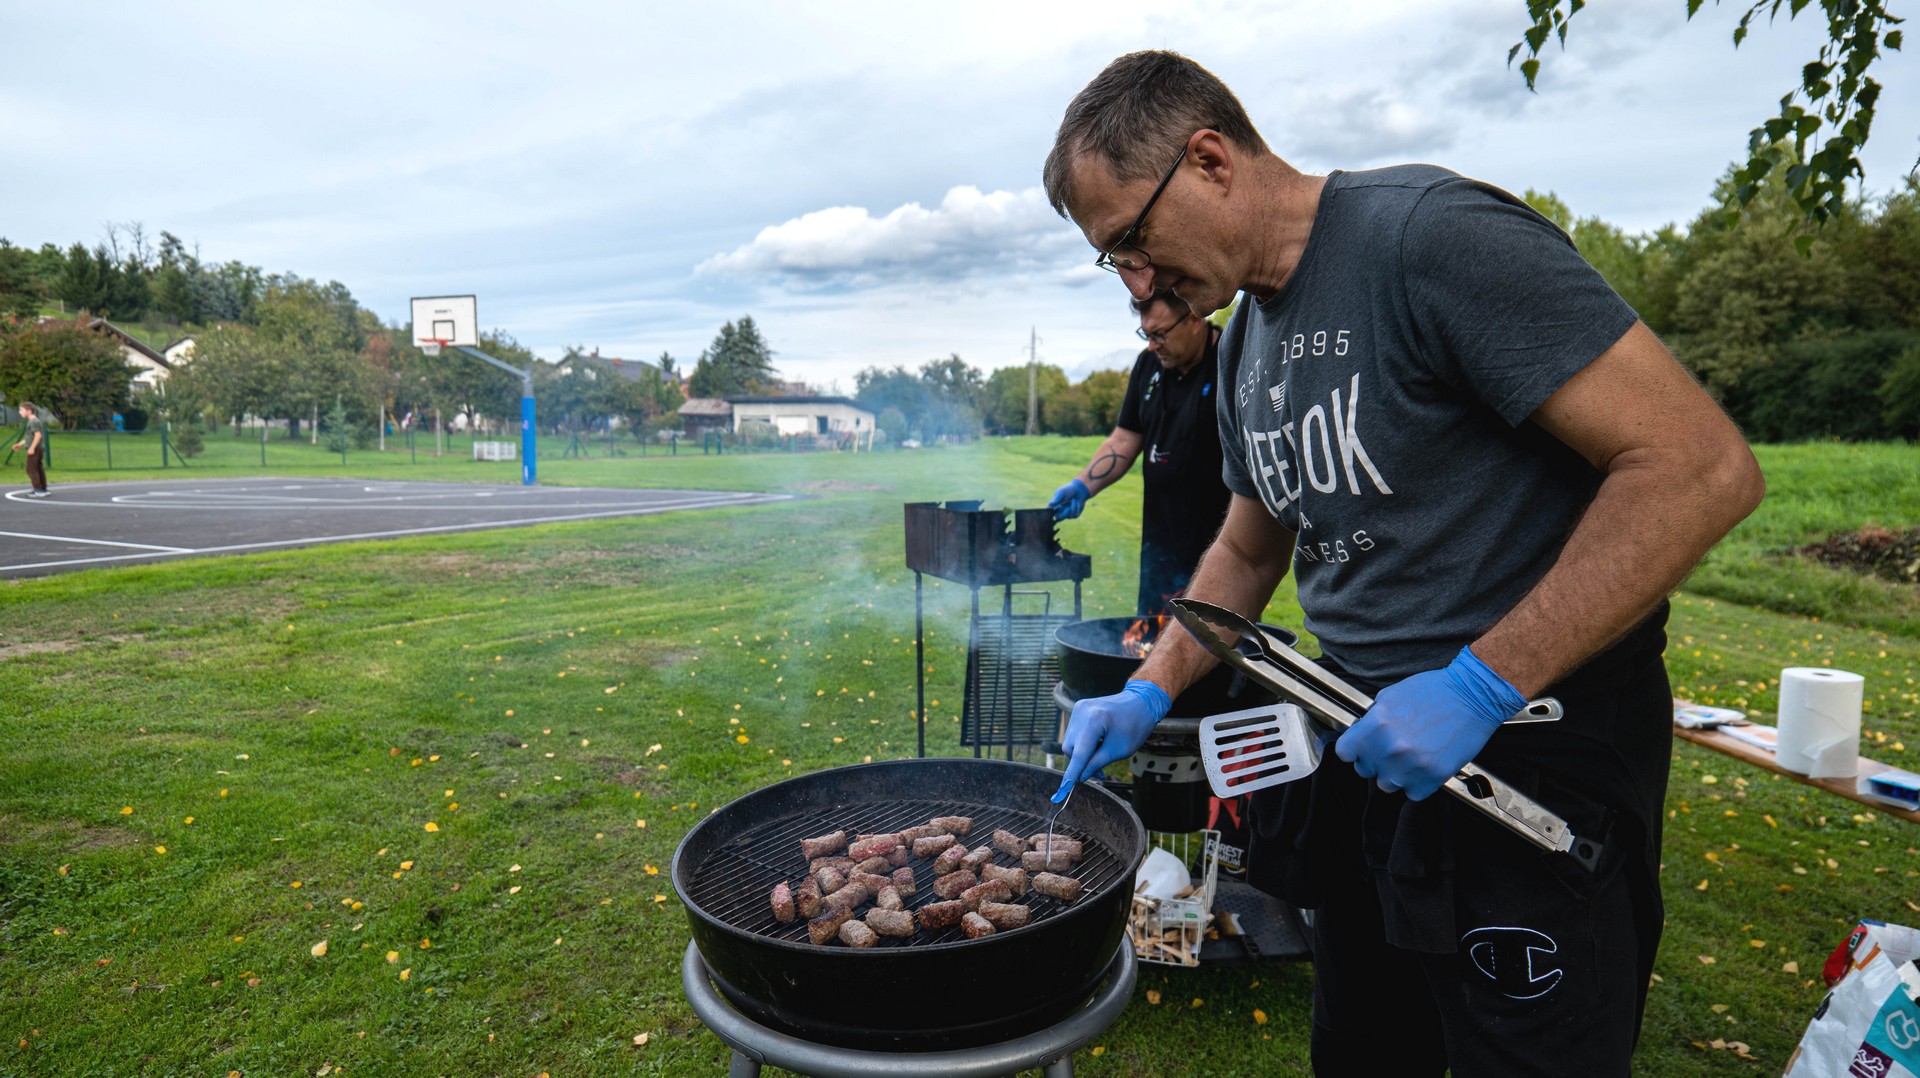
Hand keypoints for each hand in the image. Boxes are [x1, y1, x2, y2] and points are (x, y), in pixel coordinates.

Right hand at [1048, 478, 1090, 520]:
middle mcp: (1059, 512)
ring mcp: (1066, 514)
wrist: (1079, 490)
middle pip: (1058, 518)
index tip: (1056, 510)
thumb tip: (1051, 503)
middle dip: (1063, 514)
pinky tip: (1077, 502)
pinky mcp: (1074, 515)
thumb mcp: (1061, 492)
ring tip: (1074, 499)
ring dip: (1072, 507)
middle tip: (1066, 507)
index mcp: (1053, 506)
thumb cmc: (1068, 490)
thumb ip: (1057, 498)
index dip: (1051, 514)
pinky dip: (1077, 508)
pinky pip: (1075, 515)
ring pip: (1068, 516)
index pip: (1049, 513)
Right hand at [1053, 680, 1169, 800]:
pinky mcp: (1079, 709)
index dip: (1071, 775)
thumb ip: (1097, 763)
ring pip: (1070, 742)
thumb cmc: (1136, 725)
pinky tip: (1097, 745)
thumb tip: (1081, 777)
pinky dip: (1082, 744)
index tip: (1061, 793)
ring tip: (1100, 758)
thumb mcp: (1120, 750)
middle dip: (1081, 764)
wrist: (1141, 701)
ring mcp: (1079, 709)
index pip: (1079, 754)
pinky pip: (1074, 733)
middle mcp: (1082, 713)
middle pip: (1070, 749)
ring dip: (1081, 755)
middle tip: (1100, 774)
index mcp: (1095, 721)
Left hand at [1333, 646, 1525, 800]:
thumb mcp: (1391, 696)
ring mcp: (1411, 766)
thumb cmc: (1434, 691)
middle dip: (1375, 760)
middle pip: (1365, 770)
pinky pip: (1412, 793)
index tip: (1360, 748)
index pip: (1344, 753)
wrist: (1473, 697)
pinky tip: (1425, 765)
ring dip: (1395, 774)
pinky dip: (1417, 783)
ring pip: (1387, 785)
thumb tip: (1361, 733)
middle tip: (1392, 748)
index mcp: (1376, 724)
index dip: (1353, 750)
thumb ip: (1372, 719)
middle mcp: (1390, 748)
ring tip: (1411, 756)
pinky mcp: (1432, 779)